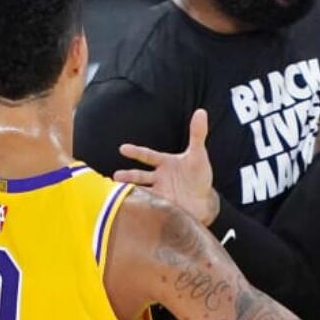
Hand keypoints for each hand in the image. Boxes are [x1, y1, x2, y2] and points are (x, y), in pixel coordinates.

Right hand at [115, 109, 219, 225]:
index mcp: (164, 162)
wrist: (204, 200)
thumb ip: (198, 134)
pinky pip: (149, 205)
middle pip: (139, 175)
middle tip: (116, 176)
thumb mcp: (199, 154)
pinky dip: (141, 206)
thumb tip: (201, 111)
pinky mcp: (162, 206)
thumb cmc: (199, 175)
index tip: (123, 148)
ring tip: (117, 194)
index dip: (136, 152)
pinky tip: (129, 208)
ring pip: (141, 190)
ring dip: (130, 192)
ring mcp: (159, 192)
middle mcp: (158, 177)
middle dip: (128, 176)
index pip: (147, 155)